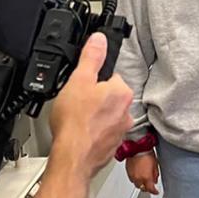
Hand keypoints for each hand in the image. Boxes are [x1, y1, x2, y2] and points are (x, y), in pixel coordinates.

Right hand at [49, 34, 133, 174]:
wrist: (72, 157)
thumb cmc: (75, 123)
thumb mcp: (79, 80)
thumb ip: (91, 57)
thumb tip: (99, 40)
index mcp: (122, 92)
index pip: (110, 76)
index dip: (93, 80)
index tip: (83, 86)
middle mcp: (127, 111)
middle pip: (109, 97)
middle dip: (95, 99)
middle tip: (77, 103)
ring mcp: (120, 131)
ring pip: (107, 116)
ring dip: (95, 117)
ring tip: (77, 120)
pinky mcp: (112, 146)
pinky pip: (103, 133)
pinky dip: (94, 133)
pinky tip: (80, 134)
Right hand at [125, 152, 159, 194]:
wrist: (137, 147)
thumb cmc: (146, 153)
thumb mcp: (155, 165)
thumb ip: (155, 175)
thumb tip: (155, 180)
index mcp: (146, 177)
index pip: (150, 189)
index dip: (154, 191)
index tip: (156, 191)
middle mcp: (138, 178)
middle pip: (142, 188)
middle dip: (146, 188)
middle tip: (150, 185)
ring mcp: (132, 175)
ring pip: (136, 184)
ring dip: (140, 183)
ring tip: (143, 179)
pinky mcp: (128, 171)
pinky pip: (131, 179)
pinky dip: (135, 179)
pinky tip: (138, 174)